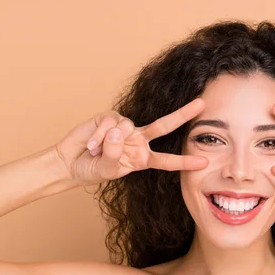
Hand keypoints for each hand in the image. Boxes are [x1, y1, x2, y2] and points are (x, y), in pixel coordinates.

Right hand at [53, 98, 208, 185]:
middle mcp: (139, 140)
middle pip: (164, 126)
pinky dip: (98, 136)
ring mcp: (125, 127)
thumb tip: (118, 130)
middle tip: (202, 104)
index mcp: (143, 158)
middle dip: (183, 114)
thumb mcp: (107, 170)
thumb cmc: (93, 169)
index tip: (204, 162)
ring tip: (95, 152)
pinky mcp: (109, 117)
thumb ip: (114, 154)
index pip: (167, 160)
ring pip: (127, 127)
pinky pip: (109, 123)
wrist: (70, 163)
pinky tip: (90, 144)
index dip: (185, 161)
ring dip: (108, 143)